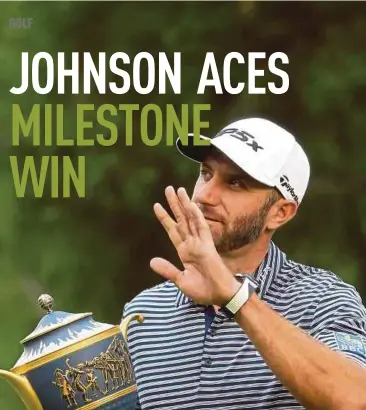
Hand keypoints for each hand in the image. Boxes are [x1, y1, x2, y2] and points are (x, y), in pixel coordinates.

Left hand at [150, 186, 239, 305]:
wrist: (220, 296)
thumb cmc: (204, 291)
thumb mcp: (181, 281)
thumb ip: (167, 270)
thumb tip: (152, 261)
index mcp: (185, 252)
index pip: (173, 231)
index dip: (165, 218)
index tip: (157, 205)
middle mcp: (192, 244)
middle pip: (181, 220)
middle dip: (174, 205)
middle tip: (168, 189)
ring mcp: (200, 243)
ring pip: (190, 220)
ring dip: (184, 205)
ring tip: (178, 190)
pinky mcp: (208, 246)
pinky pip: (201, 228)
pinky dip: (196, 216)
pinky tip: (191, 205)